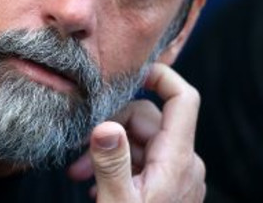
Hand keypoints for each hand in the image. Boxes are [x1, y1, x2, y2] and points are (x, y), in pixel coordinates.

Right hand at [68, 63, 205, 201]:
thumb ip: (111, 164)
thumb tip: (105, 126)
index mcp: (177, 160)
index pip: (183, 98)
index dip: (161, 76)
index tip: (130, 72)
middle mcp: (184, 164)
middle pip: (148, 119)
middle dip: (111, 129)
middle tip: (78, 156)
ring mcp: (179, 178)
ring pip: (142, 142)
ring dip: (110, 151)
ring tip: (80, 174)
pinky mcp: (171, 190)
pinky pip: (145, 163)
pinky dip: (120, 166)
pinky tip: (97, 185)